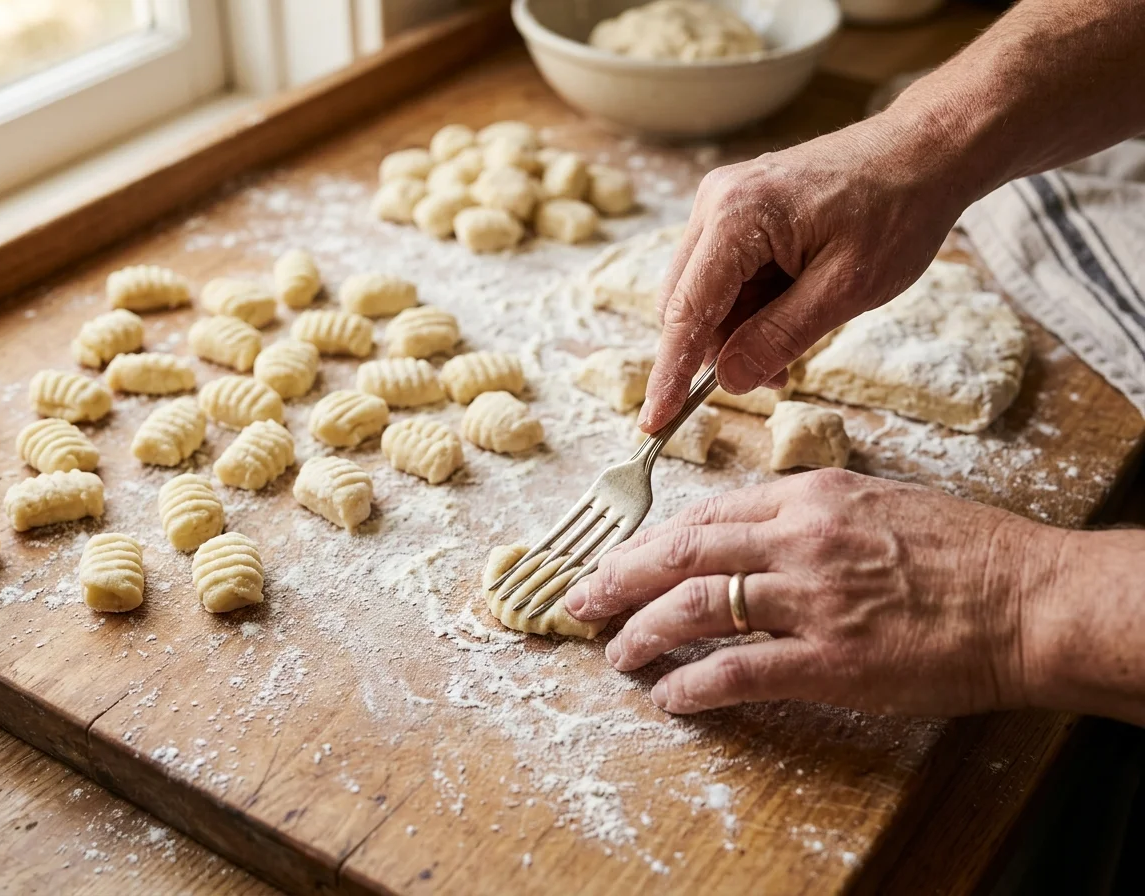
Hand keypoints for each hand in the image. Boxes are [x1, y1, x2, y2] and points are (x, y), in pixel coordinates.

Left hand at [563, 469, 1065, 716]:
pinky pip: (737, 670)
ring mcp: (811, 598)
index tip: (621, 558)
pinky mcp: (830, 660)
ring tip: (615, 653)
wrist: (1029, 598)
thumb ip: (810, 512)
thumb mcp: (878, 501)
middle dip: (618, 577)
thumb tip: (753, 530)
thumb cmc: (964, 550)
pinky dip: (692, 685)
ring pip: (695, 606)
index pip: (704, 512)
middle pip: (680, 551)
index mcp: (810, 494)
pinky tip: (669, 697)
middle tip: (580, 599)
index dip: (650, 539)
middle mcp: (799, 537)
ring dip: (641, 631)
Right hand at [640, 117, 975, 432]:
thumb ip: (780, 336)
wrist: (923, 152)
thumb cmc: (897, 210)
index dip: (669, 374)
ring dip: (736, 332)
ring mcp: (722, 203)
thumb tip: (727, 380)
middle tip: (774, 379)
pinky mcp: (736, 211)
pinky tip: (787, 313)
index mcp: (737, 216)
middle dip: (717, 353)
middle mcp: (715, 203)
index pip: (686, 311)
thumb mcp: (846, 288)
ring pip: (701, 295)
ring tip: (793, 344)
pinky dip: (746, 308)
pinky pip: (721, 276)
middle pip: (683, 304)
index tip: (654, 422)